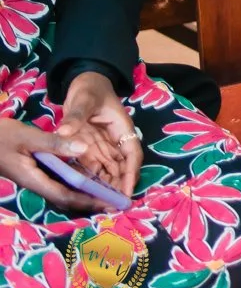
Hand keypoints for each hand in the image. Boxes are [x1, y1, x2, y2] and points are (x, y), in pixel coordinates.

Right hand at [0, 119, 100, 213]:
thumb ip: (54, 144)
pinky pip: (57, 180)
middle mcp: (36, 183)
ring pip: (62, 189)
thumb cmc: (0, 138)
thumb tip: (83, 149)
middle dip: (90, 200)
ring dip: (83, 192)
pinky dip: (74, 181)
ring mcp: (34, 178)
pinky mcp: (34, 171)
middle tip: (115, 200)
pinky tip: (87, 176)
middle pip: (66, 197)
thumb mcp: (27, 137)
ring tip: (108, 191)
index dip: (88, 201)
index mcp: (34, 179)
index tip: (109, 204)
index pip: (66, 196)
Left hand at [56, 71, 139, 195]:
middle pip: (121, 167)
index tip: (126, 191)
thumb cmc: (91, 89)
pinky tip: (86, 192)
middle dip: (118, 186)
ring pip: (108, 169)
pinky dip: (92, 179)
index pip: (131, 154)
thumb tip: (63, 131)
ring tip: (100, 204)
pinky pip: (92, 166)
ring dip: (106, 186)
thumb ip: (75, 116)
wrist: (86, 81)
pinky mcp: (90, 146)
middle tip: (110, 206)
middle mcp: (115, 140)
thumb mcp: (84, 100)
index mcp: (122, 128)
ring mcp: (103, 144)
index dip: (131, 174)